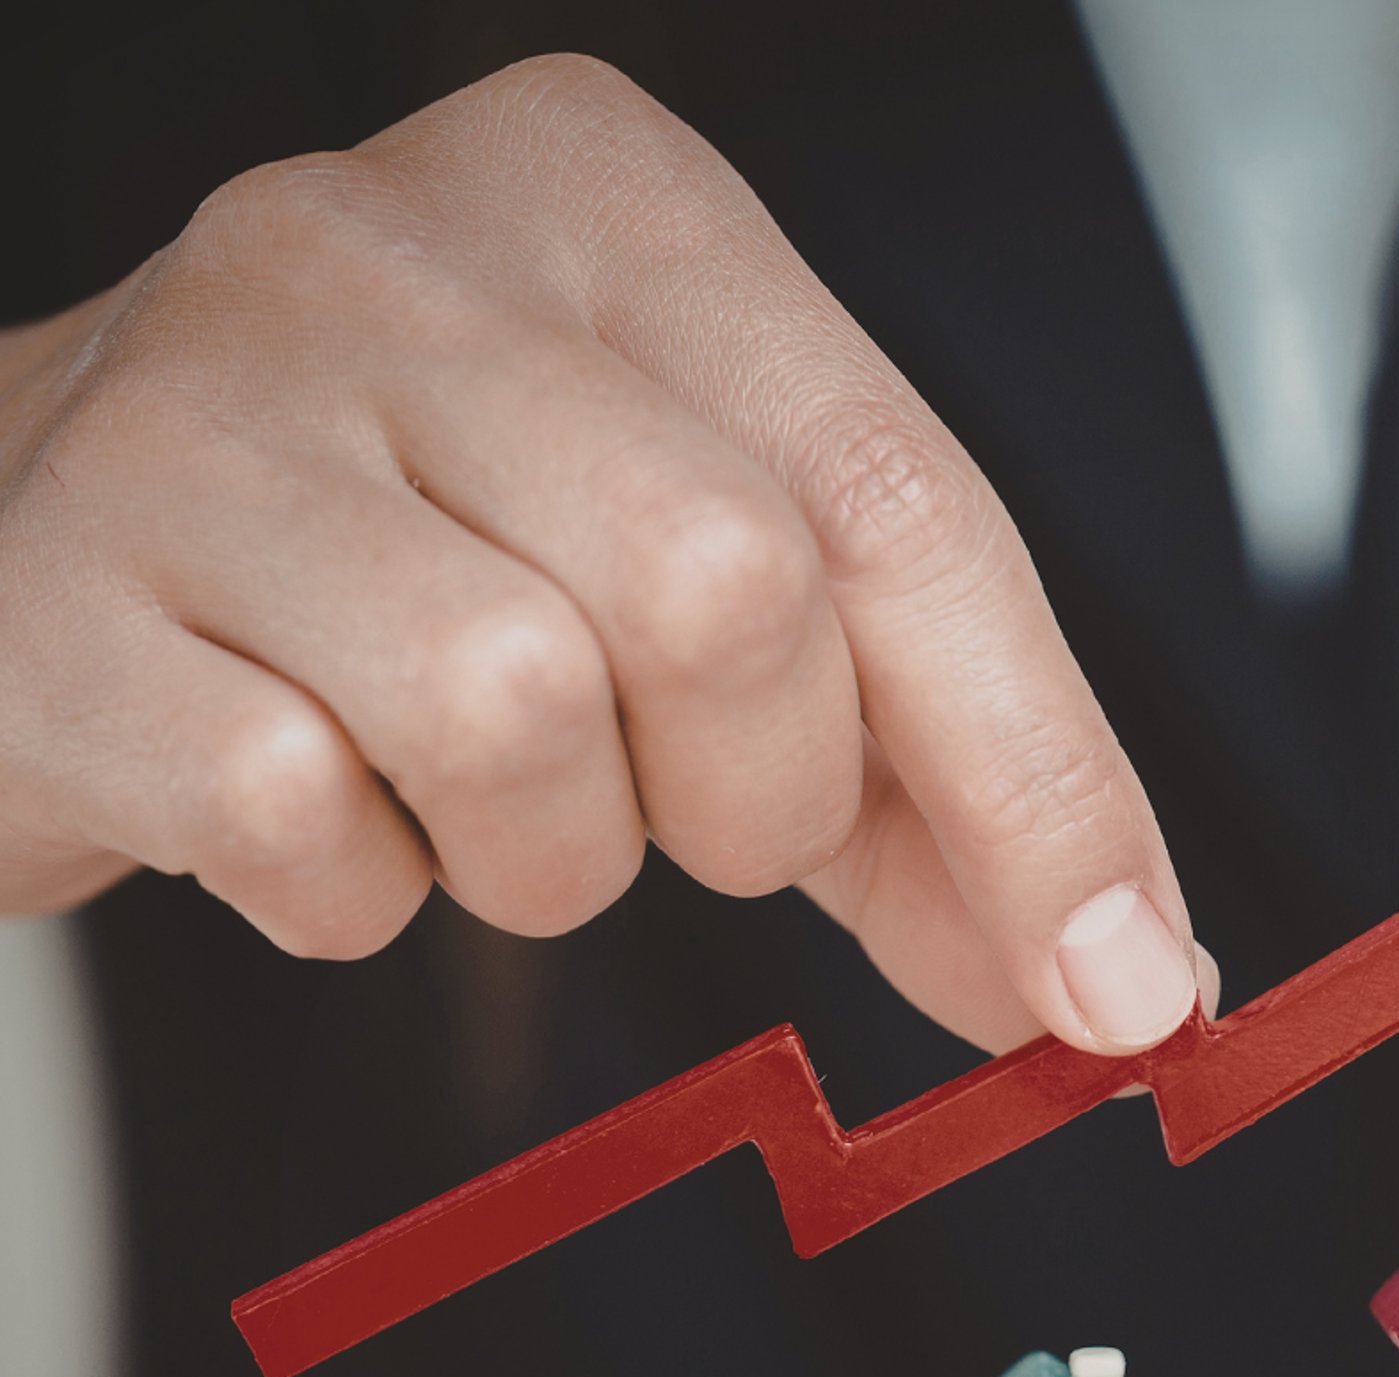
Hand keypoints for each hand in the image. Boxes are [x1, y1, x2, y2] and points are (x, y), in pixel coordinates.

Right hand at [0, 55, 1209, 1055]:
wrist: (42, 541)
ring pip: (515, 712)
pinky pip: (304, 822)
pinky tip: (317, 816)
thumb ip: (923, 782)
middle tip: (681, 811)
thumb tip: (1123, 980)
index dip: (1037, 775)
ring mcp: (205, 404)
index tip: (1121, 982)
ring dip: (547, 855)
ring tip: (471, 801)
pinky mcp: (67, 588)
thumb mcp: (701, 614)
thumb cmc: (422, 568)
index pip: (896, 500)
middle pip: (725, 587)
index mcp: (611, 206)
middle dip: (755, 796)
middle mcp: (400, 251)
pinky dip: (356, 893)